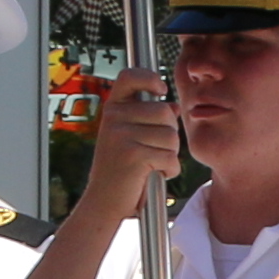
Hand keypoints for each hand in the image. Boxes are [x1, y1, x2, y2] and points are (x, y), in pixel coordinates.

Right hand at [81, 70, 181, 216]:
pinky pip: (169, 157)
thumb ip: (151, 120)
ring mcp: (122, 135)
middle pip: (165, 112)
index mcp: (113, 109)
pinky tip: (154, 175)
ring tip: (151, 165)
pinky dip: (169, 170)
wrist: (104, 201)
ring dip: (170, 154)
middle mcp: (114, 117)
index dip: (149, 78)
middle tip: (154, 151)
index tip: (161, 90)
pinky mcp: (133, 154)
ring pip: (171, 136)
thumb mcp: (131, 139)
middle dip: (170, 134)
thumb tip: (174, 106)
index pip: (130, 77)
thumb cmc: (121, 170)